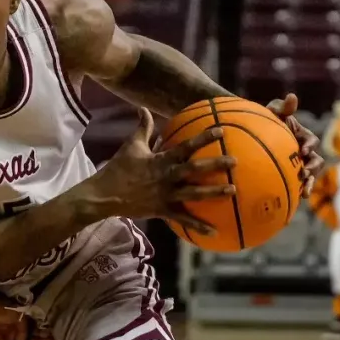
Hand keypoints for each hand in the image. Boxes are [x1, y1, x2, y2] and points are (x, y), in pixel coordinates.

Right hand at [86, 107, 236, 234]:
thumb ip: (142, 128)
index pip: (185, 146)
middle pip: (194, 169)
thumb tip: (142, 108)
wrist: (104, 195)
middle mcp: (166, 177)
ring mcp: (165, 195)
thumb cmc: (118, 169)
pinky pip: (183, 219)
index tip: (221, 131)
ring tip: (233, 190)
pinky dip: (198, 226)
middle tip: (234, 161)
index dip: (203, 138)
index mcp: (160, 160)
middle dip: (215, 164)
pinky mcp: (162, 210)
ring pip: (193, 193)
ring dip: (214, 192)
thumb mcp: (131, 146)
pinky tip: (215, 231)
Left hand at [266, 93, 323, 195]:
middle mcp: (303, 150)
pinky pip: (299, 184)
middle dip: (312, 167)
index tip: (302, 151)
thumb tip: (292, 96)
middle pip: (315, 160)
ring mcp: (298, 163)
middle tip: (304, 173)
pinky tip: (298, 199)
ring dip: (310, 181)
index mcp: (302, 135)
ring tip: (304, 190)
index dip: (309, 146)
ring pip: (310, 175)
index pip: (310, 141)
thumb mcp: (272, 111)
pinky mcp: (291, 174)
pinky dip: (301, 190)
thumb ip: (282, 107)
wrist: (253, 134)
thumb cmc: (264, 119)